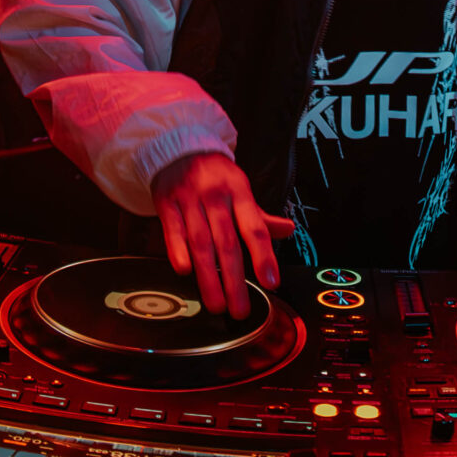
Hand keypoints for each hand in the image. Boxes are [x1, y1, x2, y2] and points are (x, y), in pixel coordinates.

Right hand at [150, 152, 292, 318]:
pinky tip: (184, 271)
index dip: (264, 257)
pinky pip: (173, 230)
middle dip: (234, 280)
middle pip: (227, 243)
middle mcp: (215, 196)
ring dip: (209, 277)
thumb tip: (289, 230)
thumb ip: (260, 215)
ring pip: (201, 243)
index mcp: (238, 191)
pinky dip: (178, 251)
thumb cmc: (214, 175)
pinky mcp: (167, 203)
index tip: (271, 283)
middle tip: (240, 309)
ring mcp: (189, 199)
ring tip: (217, 304)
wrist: (178, 147)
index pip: (255, 228)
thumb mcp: (240, 187)